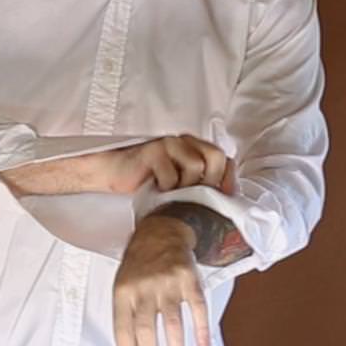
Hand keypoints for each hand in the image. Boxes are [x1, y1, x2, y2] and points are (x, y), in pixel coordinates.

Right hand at [112, 135, 232, 193]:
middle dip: (210, 181)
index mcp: (196, 148)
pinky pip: (171, 173)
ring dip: (185, 186)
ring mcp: (170, 144)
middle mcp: (186, 142)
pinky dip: (166, 187)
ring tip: (172, 192)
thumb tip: (223, 203)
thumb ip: (201, 185)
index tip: (222, 197)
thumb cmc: (151, 180)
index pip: (225, 159)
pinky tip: (157, 188)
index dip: (227, 180)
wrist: (118, 173)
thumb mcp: (181, 184)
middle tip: (195, 195)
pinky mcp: (153, 150)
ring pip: (195, 165)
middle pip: (215, 157)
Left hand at [112, 215, 209, 345]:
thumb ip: (126, 315)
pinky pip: (196, 306)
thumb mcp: (122, 285)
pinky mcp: (188, 278)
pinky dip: (201, 328)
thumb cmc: (138, 266)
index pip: (123, 330)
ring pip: (172, 322)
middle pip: (146, 329)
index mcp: (123, 292)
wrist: (159, 231)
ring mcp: (167, 282)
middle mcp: (144, 288)